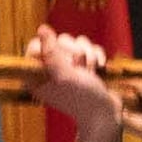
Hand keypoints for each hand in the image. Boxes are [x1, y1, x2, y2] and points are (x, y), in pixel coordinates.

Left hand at [26, 26, 121, 141]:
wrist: (106, 113)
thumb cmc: (82, 98)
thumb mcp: (63, 75)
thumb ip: (51, 52)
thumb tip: (42, 28)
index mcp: (36, 74)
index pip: (36, 44)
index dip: (52, 48)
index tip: (63, 61)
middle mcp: (49, 69)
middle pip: (59, 40)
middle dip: (74, 52)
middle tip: (78, 68)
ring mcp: (68, 66)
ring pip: (76, 42)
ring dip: (87, 55)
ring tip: (89, 72)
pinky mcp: (84, 65)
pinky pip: (89, 47)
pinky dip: (96, 56)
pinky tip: (98, 68)